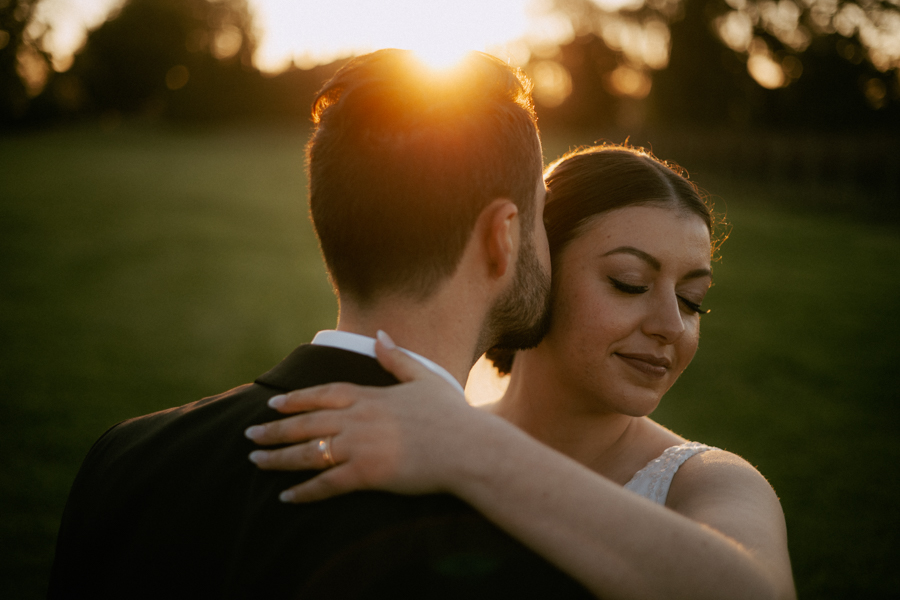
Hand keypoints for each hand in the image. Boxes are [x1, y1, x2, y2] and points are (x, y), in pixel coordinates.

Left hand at [244, 331, 480, 502]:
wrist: (468, 447)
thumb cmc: (452, 415)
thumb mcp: (424, 378)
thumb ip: (397, 358)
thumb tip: (380, 334)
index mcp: (370, 396)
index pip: (322, 395)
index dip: (296, 400)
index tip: (273, 402)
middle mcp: (358, 419)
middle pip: (306, 423)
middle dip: (274, 428)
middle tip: (249, 434)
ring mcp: (360, 446)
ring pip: (308, 452)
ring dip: (278, 457)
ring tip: (255, 461)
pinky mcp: (366, 474)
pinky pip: (326, 484)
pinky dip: (303, 492)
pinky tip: (285, 497)